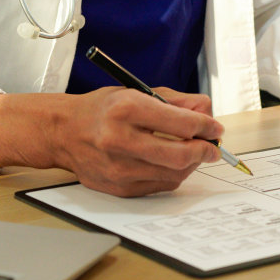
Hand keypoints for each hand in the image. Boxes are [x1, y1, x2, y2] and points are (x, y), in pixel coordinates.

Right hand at [45, 87, 222, 196]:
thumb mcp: (136, 92)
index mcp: (127, 108)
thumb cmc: (102, 110)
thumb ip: (176, 101)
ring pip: (173, 174)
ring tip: (190, 152)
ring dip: (190, 164)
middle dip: (204, 151)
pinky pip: (160, 186)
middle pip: (180, 155)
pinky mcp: (118, 187)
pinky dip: (172, 174)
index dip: (206, 127)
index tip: (215, 128)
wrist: (64, 132)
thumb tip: (206, 111)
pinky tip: (169, 163)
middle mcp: (120, 140)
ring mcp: (118, 168)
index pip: (182, 123)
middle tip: (211, 147)